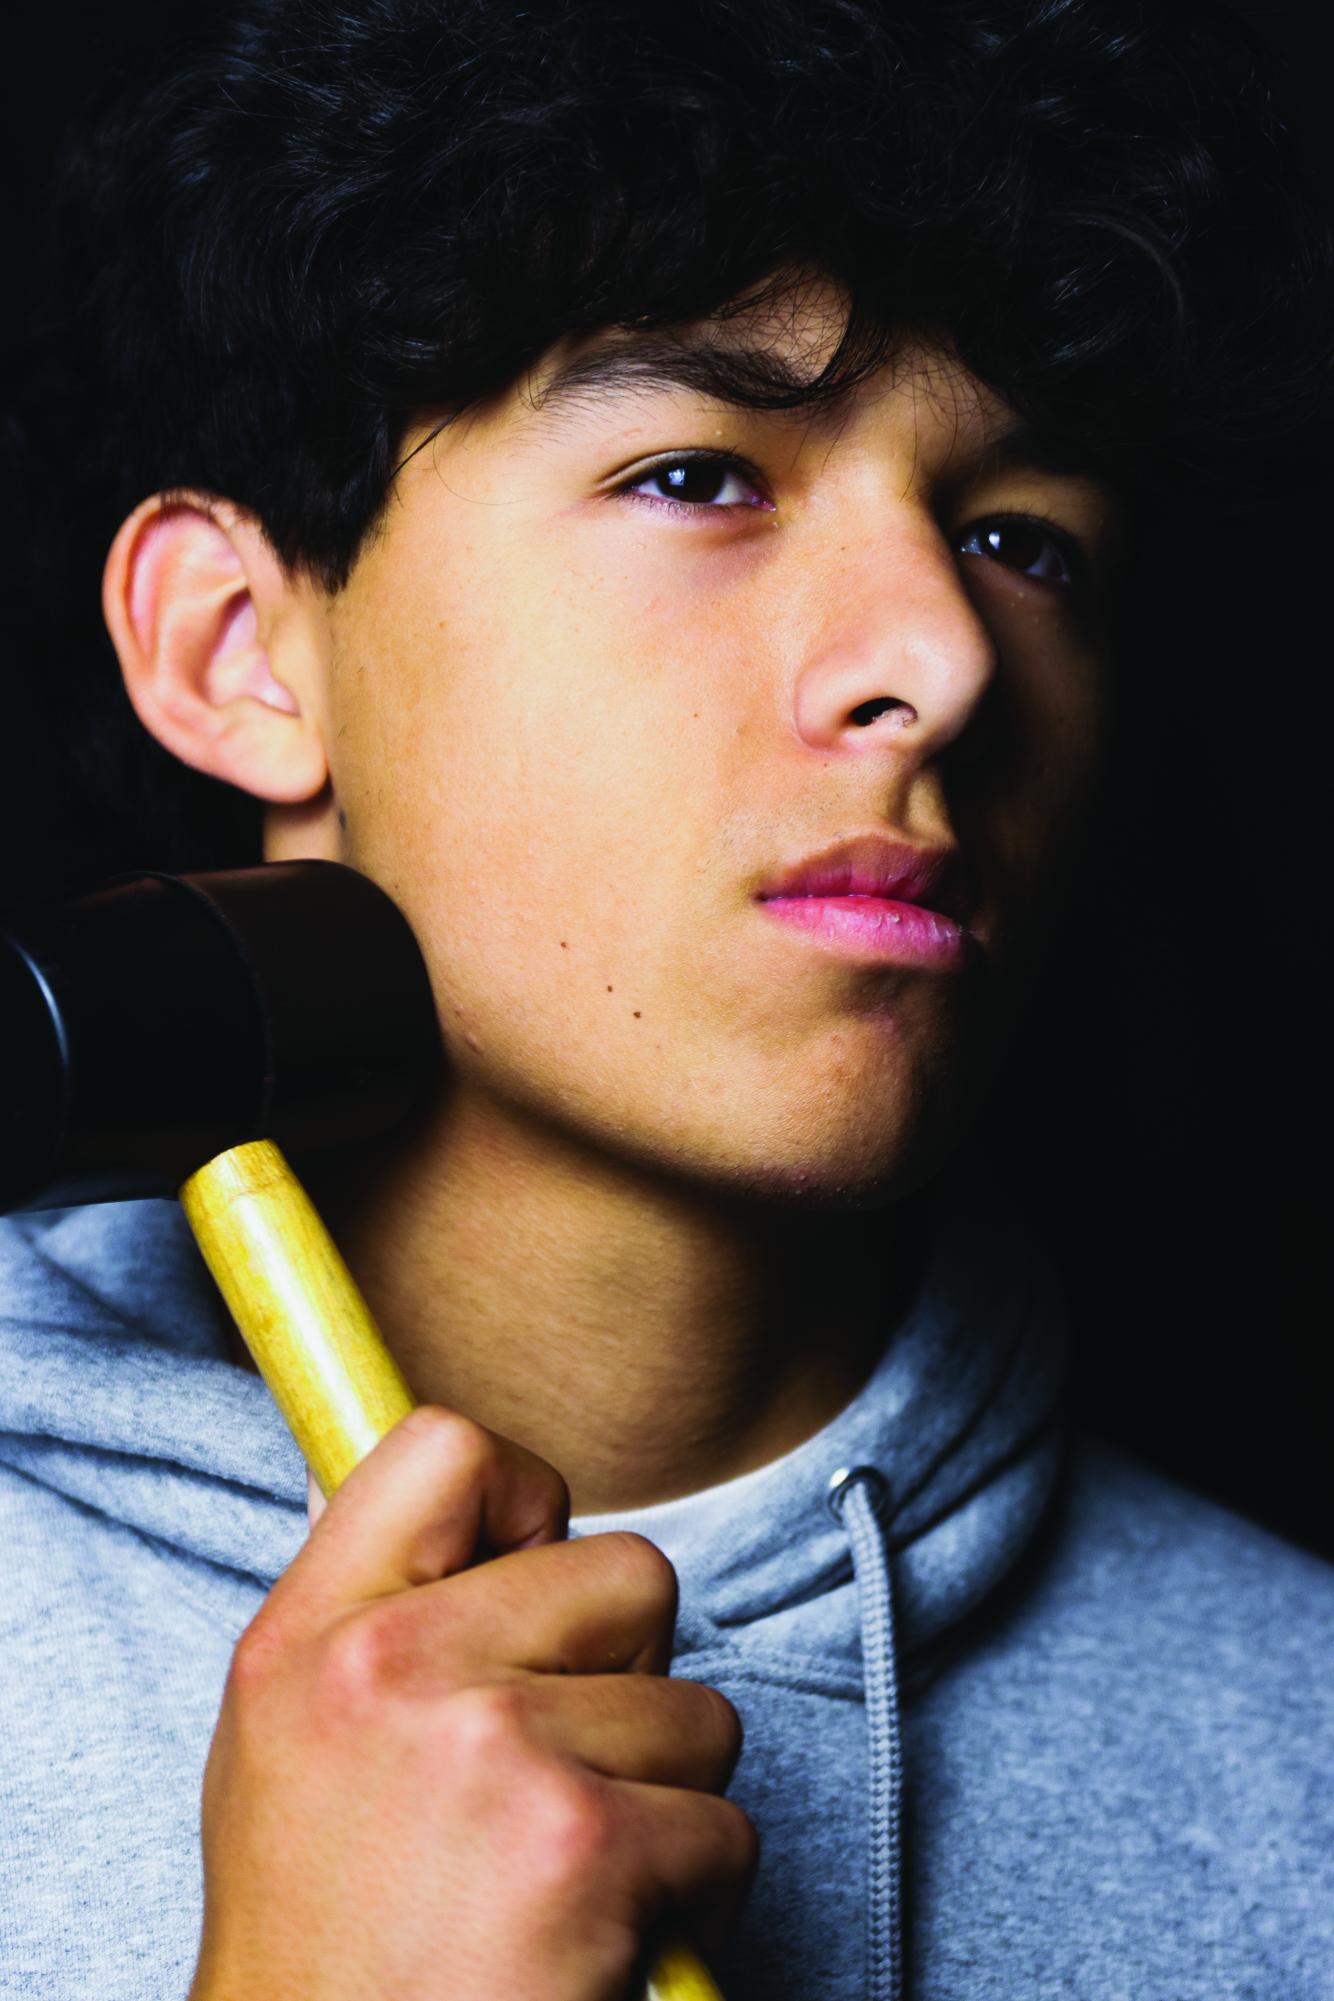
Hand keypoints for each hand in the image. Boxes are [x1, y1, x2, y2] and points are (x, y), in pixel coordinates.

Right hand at [189, 1406, 755, 1999]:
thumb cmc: (324, 1942)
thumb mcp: (285, 1748)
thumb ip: (367, 1611)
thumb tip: (466, 1488)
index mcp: (309, 1636)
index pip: (448, 1447)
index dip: (526, 1502)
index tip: (528, 1577)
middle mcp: (391, 1672)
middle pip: (631, 1573)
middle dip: (629, 1677)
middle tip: (554, 1776)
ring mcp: (492, 1752)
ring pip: (699, 1708)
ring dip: (662, 1796)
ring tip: (566, 1876)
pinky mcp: (584, 1848)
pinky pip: (725, 1822)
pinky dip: (691, 1892)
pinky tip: (602, 1939)